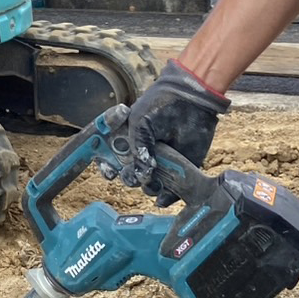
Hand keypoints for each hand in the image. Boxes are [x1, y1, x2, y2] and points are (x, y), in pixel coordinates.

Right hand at [120, 59, 228, 203]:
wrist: (191, 100)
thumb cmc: (159, 105)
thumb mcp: (139, 123)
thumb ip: (138, 149)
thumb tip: (142, 174)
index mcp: (127, 141)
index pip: (111, 159)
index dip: (108, 168)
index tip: (111, 172)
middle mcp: (142, 154)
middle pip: (129, 176)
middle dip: (130, 179)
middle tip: (136, 174)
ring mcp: (162, 163)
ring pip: (150, 186)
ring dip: (149, 188)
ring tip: (154, 181)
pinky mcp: (182, 169)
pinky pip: (172, 190)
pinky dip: (167, 197)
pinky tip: (164, 198)